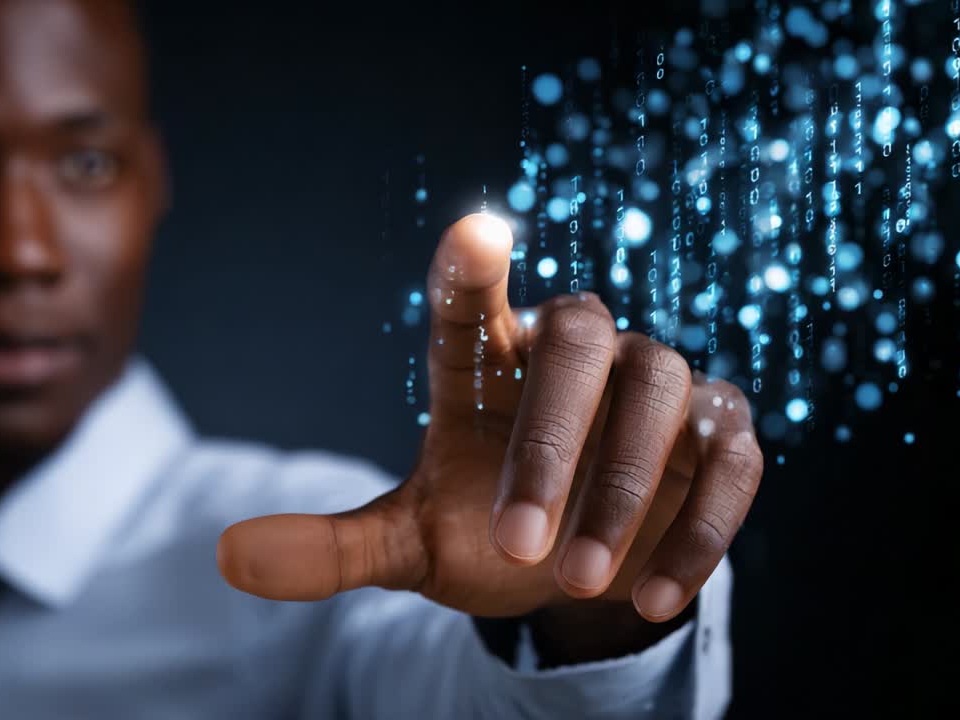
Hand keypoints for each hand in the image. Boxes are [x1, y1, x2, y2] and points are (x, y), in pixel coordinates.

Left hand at [217, 213, 762, 626]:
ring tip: (579, 579)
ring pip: (660, 391)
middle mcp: (576, 356)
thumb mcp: (406, 543)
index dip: (472, 270)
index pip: (471, 302)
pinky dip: (697, 527)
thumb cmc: (485, 529)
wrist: (571, 571)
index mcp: (487, 364)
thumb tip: (229, 557)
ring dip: (622, 488)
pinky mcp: (718, 439)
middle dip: (550, 436)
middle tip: (516, 540)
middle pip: (580, 340)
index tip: (474, 234)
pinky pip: (729, 460)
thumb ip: (332, 545)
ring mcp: (656, 388)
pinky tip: (649, 596)